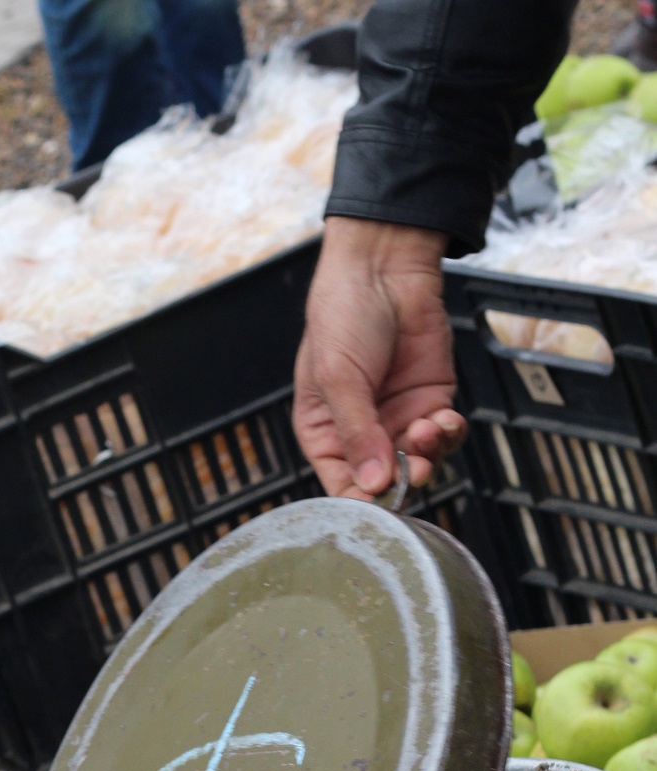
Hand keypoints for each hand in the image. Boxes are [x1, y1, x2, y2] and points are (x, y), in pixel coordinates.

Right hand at [293, 217, 466, 499]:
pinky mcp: (431, 401)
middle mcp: (361, 432)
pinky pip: (444, 436)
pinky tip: (442, 419)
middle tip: (412, 466)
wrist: (385, 269)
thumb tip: (371, 485)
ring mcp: (397, 418)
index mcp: (324, 432)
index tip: (379, 501)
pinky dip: (447, 435)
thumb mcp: (337, 378)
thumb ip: (356, 433)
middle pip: (384, 481)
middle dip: (402, 478)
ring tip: (426, 431)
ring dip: (427, 455)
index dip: (361, 499)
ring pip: (418, 462)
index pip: (341, 485)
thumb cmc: (344, 316)